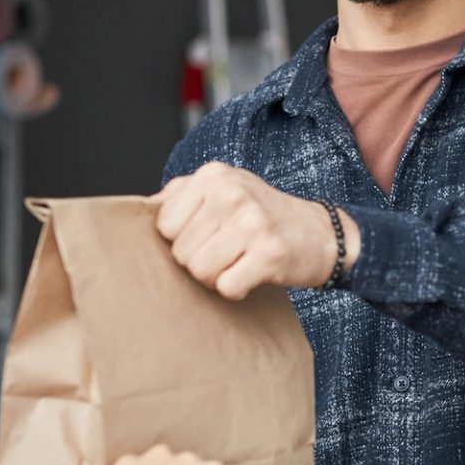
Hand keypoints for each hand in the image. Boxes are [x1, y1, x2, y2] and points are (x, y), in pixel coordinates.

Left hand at [153, 163, 359, 299]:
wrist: (323, 234)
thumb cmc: (265, 216)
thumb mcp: (226, 188)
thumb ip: (183, 194)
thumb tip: (140, 210)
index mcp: (213, 175)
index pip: (164, 225)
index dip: (182, 239)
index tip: (209, 235)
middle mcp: (231, 192)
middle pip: (180, 252)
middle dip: (200, 261)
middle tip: (228, 251)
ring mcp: (251, 222)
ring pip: (199, 271)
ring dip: (216, 277)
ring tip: (238, 262)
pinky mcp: (268, 253)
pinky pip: (226, 286)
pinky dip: (236, 289)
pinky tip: (252, 274)